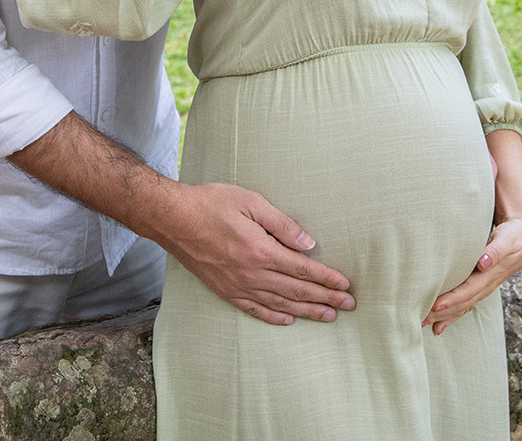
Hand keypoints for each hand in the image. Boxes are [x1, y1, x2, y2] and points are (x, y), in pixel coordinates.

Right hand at [164, 182, 355, 325]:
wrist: (173, 219)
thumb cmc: (211, 203)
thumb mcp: (250, 202)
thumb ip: (282, 224)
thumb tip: (308, 243)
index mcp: (261, 251)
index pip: (302, 270)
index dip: (326, 279)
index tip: (345, 286)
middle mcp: (251, 274)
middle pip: (296, 291)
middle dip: (325, 299)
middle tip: (348, 306)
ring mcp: (237, 286)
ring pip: (280, 304)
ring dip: (307, 311)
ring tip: (328, 316)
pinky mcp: (224, 290)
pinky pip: (255, 310)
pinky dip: (274, 317)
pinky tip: (288, 319)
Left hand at [421, 212, 521, 334]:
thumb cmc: (514, 236)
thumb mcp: (507, 240)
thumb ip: (496, 251)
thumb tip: (483, 263)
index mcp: (490, 275)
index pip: (468, 291)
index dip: (452, 299)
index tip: (435, 305)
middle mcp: (486, 285)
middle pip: (462, 303)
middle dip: (442, 313)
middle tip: (421, 319)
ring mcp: (484, 287)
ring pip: (462, 306)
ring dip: (443, 317)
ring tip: (423, 324)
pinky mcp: (480, 285)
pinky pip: (465, 304)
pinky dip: (452, 316)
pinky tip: (438, 327)